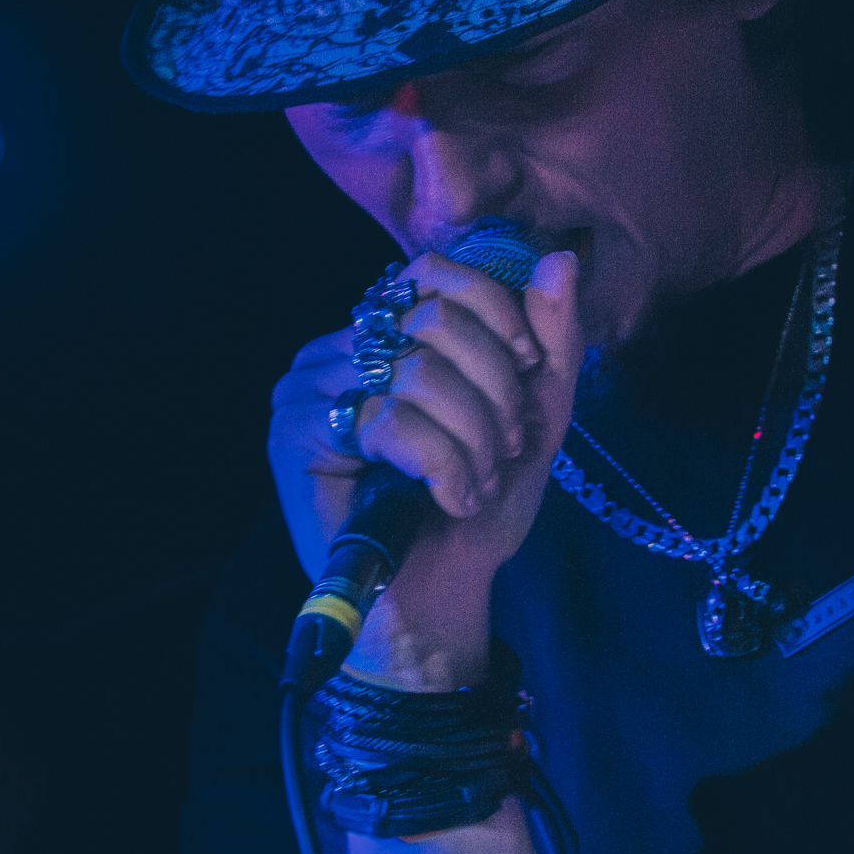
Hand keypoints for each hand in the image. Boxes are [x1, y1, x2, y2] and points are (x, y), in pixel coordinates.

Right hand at [268, 250, 581, 686]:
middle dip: (493, 393)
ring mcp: (307, 387)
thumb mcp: (534, 413)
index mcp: (383, 330)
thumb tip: (560, 259)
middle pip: (434, 323)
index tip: (528, 374)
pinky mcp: (294, 434)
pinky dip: (442, 465)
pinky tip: (452, 498)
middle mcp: (337, 346)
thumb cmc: (478, 507)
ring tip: (478, 483)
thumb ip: (551, 338)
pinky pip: (389, 422)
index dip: (498, 318)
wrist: (440, 594)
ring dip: (472, 438)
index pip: (436, 273)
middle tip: (504, 449)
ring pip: (416, 375)